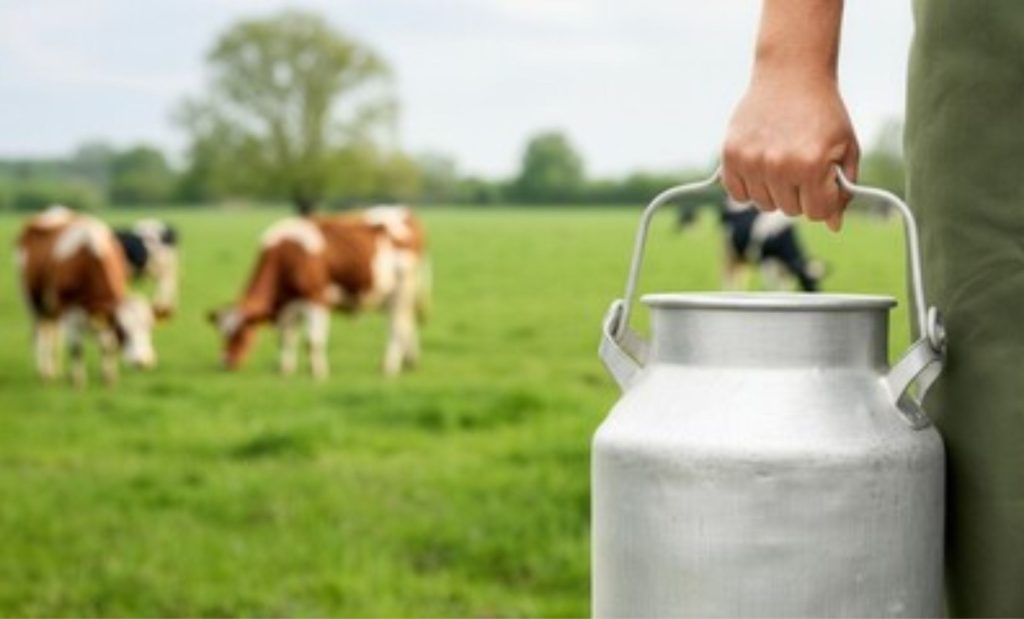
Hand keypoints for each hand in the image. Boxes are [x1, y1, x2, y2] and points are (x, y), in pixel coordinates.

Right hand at [722, 63, 858, 230]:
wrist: (791, 74)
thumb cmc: (822, 112)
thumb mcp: (845, 148)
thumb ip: (843, 189)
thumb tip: (834, 226)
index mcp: (811, 165)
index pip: (818, 213)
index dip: (824, 200)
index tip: (823, 181)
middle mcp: (778, 166)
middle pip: (790, 210)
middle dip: (800, 194)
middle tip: (802, 164)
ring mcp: (751, 161)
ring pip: (764, 204)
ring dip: (774, 190)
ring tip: (781, 161)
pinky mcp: (731, 154)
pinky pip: (738, 194)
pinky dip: (749, 186)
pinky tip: (760, 164)